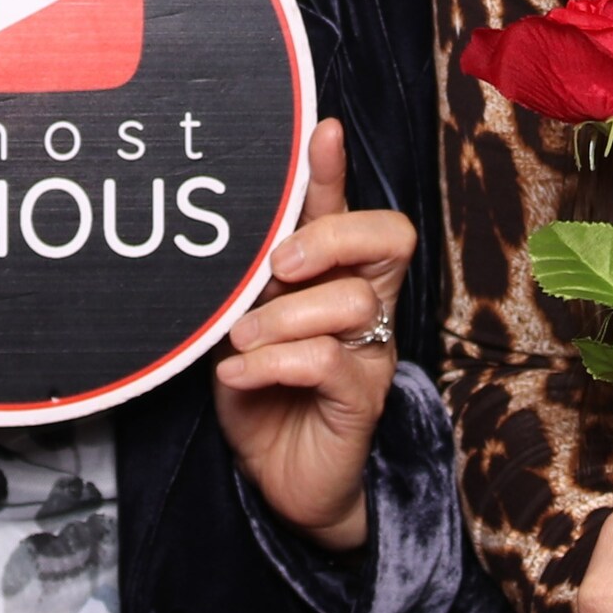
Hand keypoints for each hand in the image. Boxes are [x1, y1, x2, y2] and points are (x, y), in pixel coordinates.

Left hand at [212, 119, 415, 550]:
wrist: (279, 481)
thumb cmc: (260, 395)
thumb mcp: (243, 328)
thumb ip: (246, 287)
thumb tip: (226, 244)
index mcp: (335, 276)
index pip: (347, 210)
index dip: (335, 171)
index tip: (322, 131)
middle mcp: (364, 304)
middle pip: (386, 237)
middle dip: (328, 237)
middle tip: (275, 266)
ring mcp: (370, 351)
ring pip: (348, 301)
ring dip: (280, 317)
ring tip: (240, 343)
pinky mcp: (362, 399)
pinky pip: (326, 361)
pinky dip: (272, 364)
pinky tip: (238, 376)